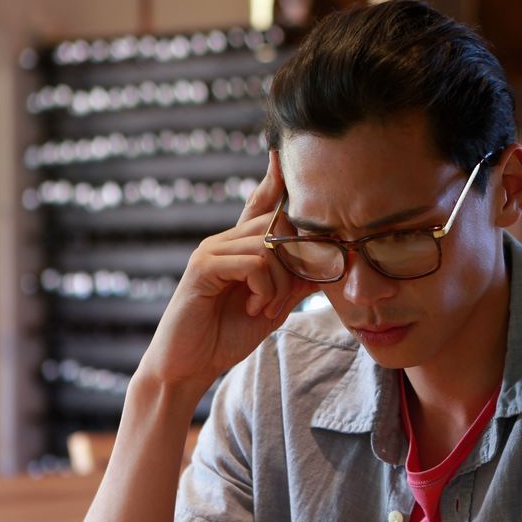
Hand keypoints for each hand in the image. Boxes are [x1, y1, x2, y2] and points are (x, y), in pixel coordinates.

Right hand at [136, 151, 318, 393]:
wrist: (190, 367)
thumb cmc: (227, 335)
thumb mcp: (272, 306)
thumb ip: (296, 282)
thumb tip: (330, 263)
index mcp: (238, 247)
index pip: (260, 204)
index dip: (273, 181)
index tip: (281, 153)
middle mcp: (223, 240)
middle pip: (278, 224)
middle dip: (293, 264)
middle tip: (279, 301)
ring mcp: (211, 251)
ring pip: (269, 245)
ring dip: (279, 284)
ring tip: (263, 308)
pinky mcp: (202, 268)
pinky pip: (253, 262)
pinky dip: (264, 288)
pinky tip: (252, 307)